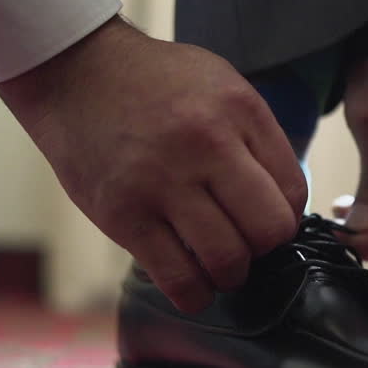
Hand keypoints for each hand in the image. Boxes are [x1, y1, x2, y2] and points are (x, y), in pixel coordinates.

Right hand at [0, 18, 306, 311]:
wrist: (75, 74)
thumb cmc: (154, 82)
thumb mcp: (220, 84)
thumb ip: (255, 135)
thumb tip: (284, 200)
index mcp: (238, 111)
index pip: (293, 190)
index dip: (287, 216)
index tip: (269, 220)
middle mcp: (206, 145)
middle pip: (268, 230)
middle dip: (265, 249)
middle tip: (247, 245)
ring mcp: (162, 183)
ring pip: (226, 260)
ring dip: (230, 274)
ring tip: (220, 265)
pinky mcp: (123, 216)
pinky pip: (176, 277)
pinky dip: (194, 293)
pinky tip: (193, 285)